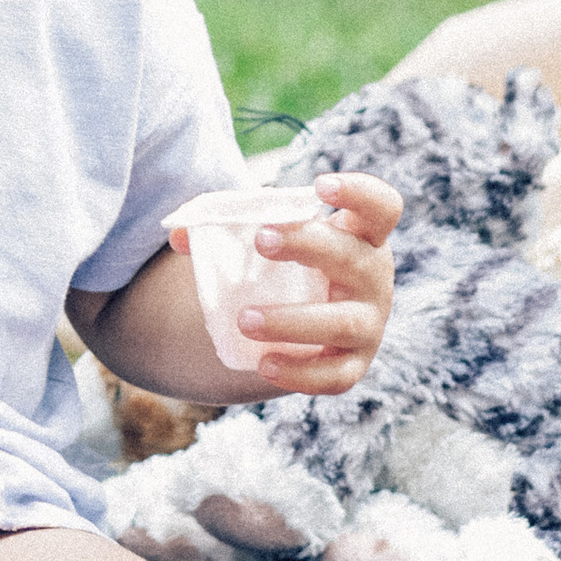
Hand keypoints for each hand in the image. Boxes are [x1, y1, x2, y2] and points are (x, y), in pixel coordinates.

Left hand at [205, 170, 401, 395]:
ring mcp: (368, 324)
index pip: (381, 207)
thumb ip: (226, 227)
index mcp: (358, 235)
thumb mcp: (267, 239)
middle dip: (307, 246)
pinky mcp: (353, 364)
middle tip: (260, 241)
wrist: (304, 323)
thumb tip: (178, 234)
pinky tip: (264, 364)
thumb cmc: (288, 265)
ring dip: (292, 320)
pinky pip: (333, 375)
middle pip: (353, 259)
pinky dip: (299, 373)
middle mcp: (373, 278)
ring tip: (244, 319)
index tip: (321, 185)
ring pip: (341, 323)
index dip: (360, 192)